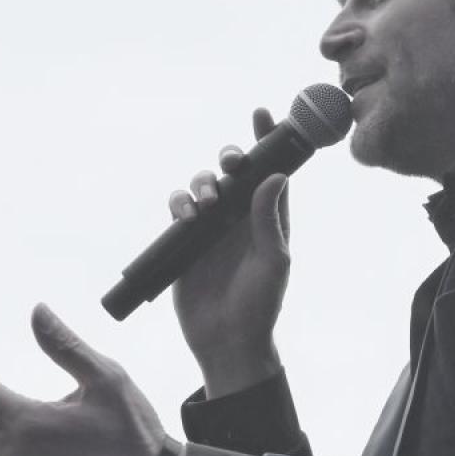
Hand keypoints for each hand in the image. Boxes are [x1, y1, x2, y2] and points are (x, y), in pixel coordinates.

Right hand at [171, 108, 291, 393]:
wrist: (226, 341)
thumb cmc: (260, 305)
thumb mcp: (272, 261)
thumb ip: (270, 218)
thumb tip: (275, 176)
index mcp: (269, 218)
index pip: (270, 171)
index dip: (267, 140)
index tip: (263, 113)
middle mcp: (241, 217)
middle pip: (233, 171)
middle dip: (230, 157)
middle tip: (232, 164)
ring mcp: (212, 227)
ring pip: (202, 184)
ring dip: (202, 183)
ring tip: (209, 204)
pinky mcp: (185, 240)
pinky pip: (178, 206)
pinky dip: (180, 202)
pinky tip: (187, 216)